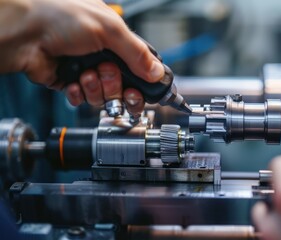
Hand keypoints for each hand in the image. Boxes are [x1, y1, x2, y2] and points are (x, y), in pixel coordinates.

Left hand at [0, 0, 164, 113]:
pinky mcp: (70, 83)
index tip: (142, 90)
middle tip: (106, 72)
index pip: (139, 65)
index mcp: (115, 38)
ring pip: (105, 96)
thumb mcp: (109, 29)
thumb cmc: (59, 16)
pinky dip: (79, 93)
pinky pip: (84, 100)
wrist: (23, 32)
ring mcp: (86, 70)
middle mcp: (102, 55)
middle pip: (125, 86)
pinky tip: (73, 81)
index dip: (143, 81)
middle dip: (116, 84)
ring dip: (96, 88)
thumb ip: (137, 53)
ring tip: (85, 74)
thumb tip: (157, 72)